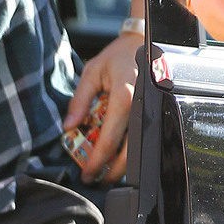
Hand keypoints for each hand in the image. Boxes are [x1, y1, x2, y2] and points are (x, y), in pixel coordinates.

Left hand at [63, 33, 138, 183]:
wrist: (143, 45)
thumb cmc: (117, 57)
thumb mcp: (91, 73)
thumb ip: (80, 101)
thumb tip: (68, 127)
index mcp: (125, 96)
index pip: (109, 138)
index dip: (96, 160)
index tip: (86, 173)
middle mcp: (143, 107)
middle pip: (130, 152)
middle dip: (111, 171)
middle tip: (94, 178)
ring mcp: (152, 112)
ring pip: (140, 150)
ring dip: (122, 166)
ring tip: (103, 172)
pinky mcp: (154, 113)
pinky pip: (143, 139)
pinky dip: (129, 152)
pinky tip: (116, 156)